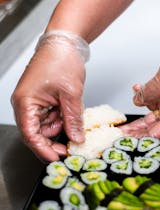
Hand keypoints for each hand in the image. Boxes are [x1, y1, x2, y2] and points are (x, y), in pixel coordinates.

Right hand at [11, 31, 89, 161]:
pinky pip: (54, 120)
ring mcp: (36, 105)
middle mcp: (27, 106)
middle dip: (55, 143)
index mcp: (25, 103)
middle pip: (38, 135)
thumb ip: (73, 119)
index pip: (30, 135)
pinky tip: (73, 118)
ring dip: (62, 131)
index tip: (58, 159)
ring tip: (76, 127)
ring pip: (48, 129)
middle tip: (72, 149)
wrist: (64, 43)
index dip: (43, 150)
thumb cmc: (60, 60)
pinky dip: (64, 122)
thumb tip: (77, 139)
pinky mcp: (45, 103)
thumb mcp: (71, 94)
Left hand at [120, 33, 159, 138]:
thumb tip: (137, 99)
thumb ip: (148, 93)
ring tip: (121, 121)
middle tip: (119, 134)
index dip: (137, 138)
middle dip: (134, 130)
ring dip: (136, 112)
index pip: (153, 134)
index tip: (124, 139)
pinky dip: (143, 95)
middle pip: (149, 128)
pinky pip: (152, 99)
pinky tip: (136, 89)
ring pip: (148, 114)